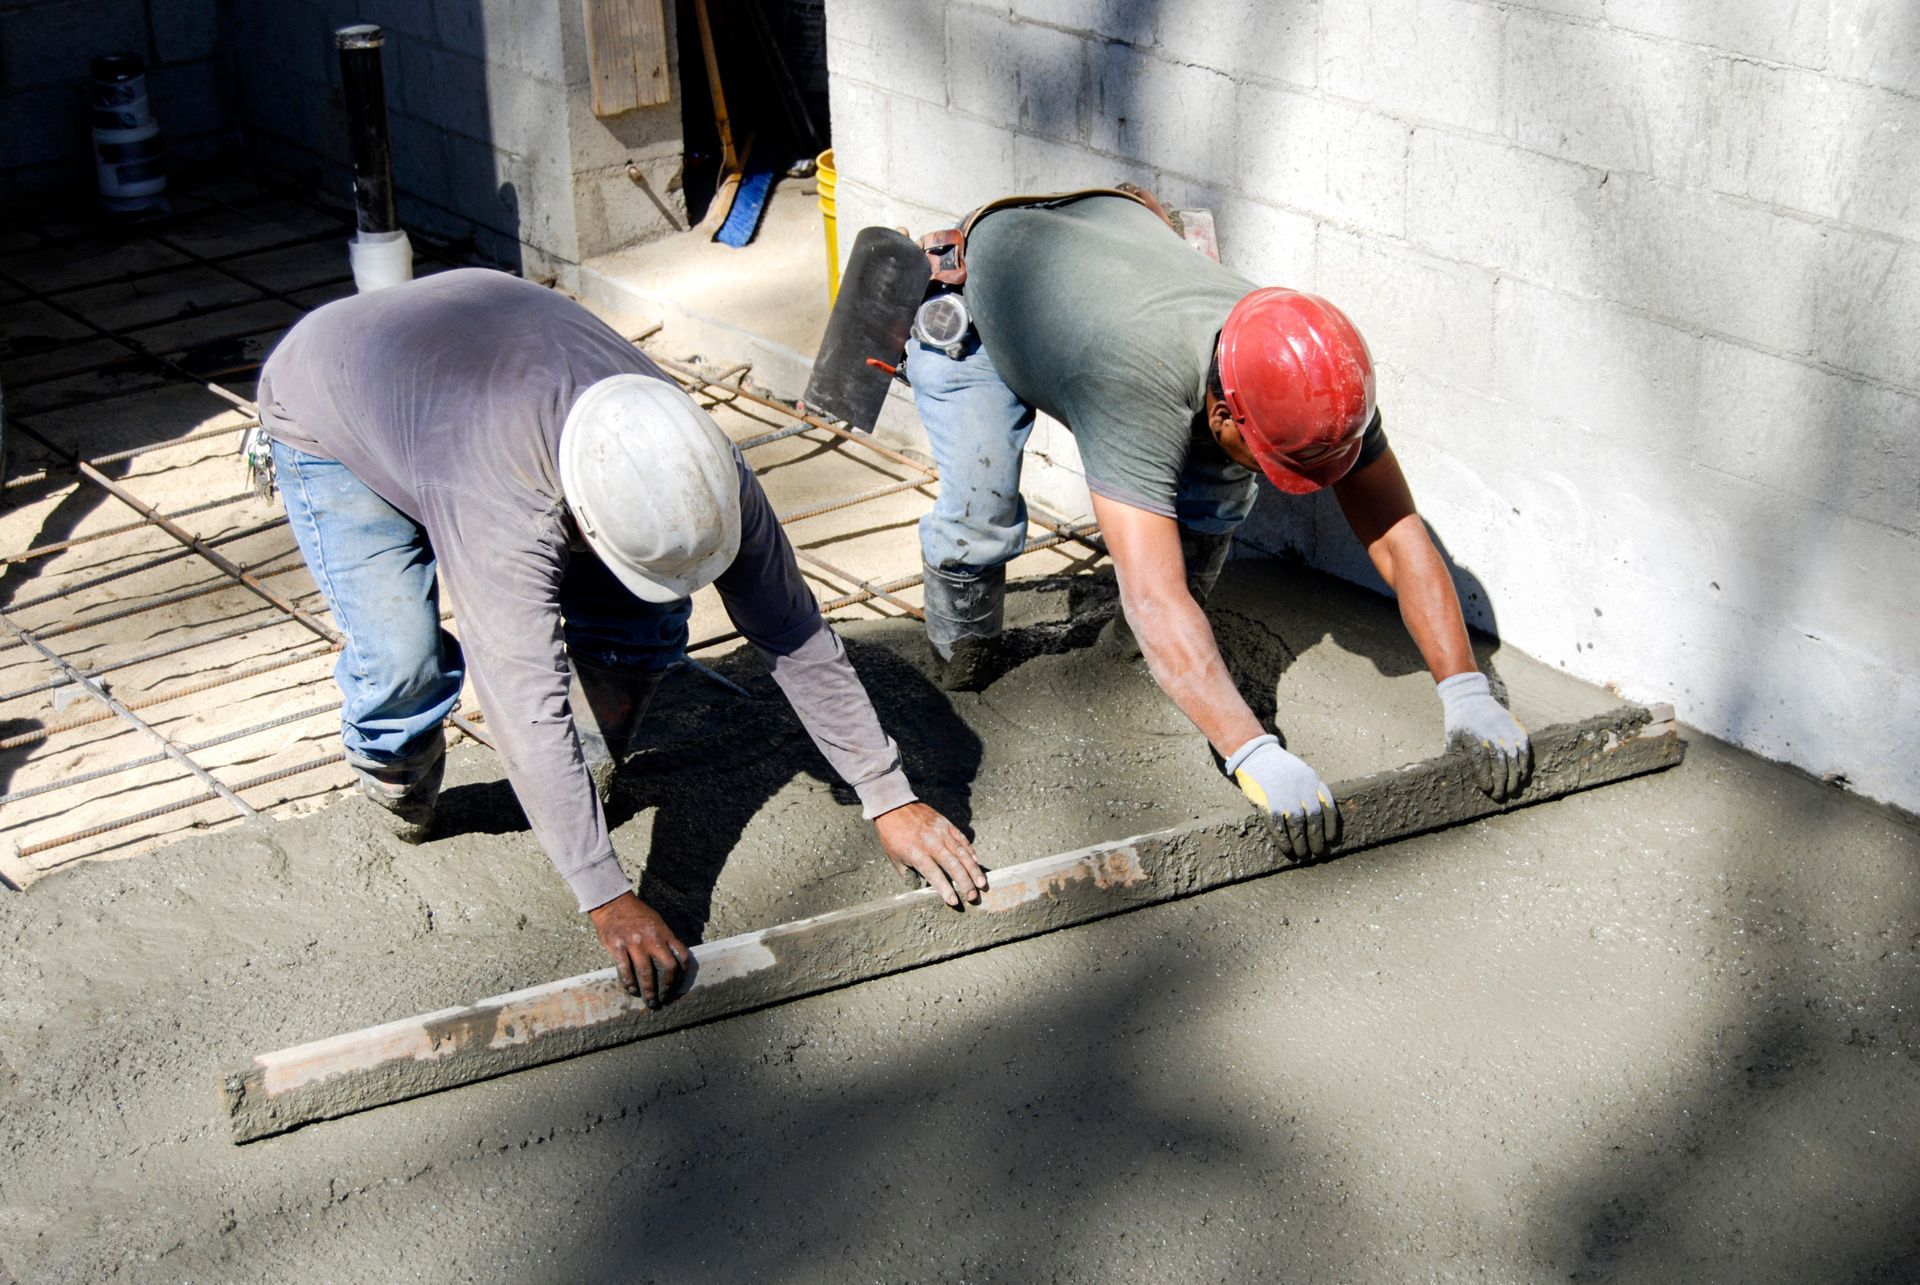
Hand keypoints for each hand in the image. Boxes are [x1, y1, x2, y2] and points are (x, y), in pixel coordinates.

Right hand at [587, 891, 688, 1008]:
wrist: (613, 903)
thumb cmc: (637, 914)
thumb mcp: (657, 922)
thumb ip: (665, 939)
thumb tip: (675, 959)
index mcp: (664, 932)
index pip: (681, 955)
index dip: (683, 972)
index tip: (678, 983)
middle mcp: (652, 939)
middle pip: (667, 966)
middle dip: (668, 985)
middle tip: (664, 998)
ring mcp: (634, 943)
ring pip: (646, 972)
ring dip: (649, 990)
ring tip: (650, 1000)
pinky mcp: (618, 947)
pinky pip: (625, 969)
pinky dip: (629, 982)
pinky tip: (631, 989)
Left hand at [874, 801, 987, 906]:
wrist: (893, 806)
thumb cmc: (892, 835)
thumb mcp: (894, 858)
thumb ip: (908, 874)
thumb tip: (919, 888)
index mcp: (916, 853)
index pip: (934, 874)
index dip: (945, 889)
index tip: (954, 902)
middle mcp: (932, 843)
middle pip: (953, 865)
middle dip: (965, 882)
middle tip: (973, 897)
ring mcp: (941, 832)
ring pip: (962, 853)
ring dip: (973, 869)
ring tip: (981, 883)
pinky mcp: (946, 824)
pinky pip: (961, 839)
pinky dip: (970, 851)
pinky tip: (976, 863)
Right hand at [1226, 734, 1338, 859]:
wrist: (1256, 755)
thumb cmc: (1280, 768)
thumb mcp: (1302, 773)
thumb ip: (1311, 791)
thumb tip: (1319, 819)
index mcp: (1313, 781)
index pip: (1328, 807)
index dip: (1330, 826)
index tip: (1330, 839)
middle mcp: (1301, 789)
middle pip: (1314, 820)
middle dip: (1316, 838)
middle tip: (1317, 851)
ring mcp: (1284, 796)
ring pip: (1297, 826)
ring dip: (1301, 843)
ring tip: (1302, 853)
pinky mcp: (1268, 803)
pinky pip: (1278, 827)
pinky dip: (1284, 840)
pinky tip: (1287, 849)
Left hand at [1437, 672, 1532, 800]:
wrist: (1470, 697)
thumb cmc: (1459, 722)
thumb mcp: (1452, 738)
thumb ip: (1456, 757)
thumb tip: (1457, 778)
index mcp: (1474, 738)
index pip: (1481, 765)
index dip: (1485, 779)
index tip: (1487, 790)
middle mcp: (1492, 735)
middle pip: (1500, 764)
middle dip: (1501, 783)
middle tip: (1500, 795)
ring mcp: (1506, 731)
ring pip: (1514, 758)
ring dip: (1515, 777)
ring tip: (1512, 789)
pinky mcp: (1517, 728)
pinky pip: (1524, 749)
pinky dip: (1524, 763)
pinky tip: (1521, 774)